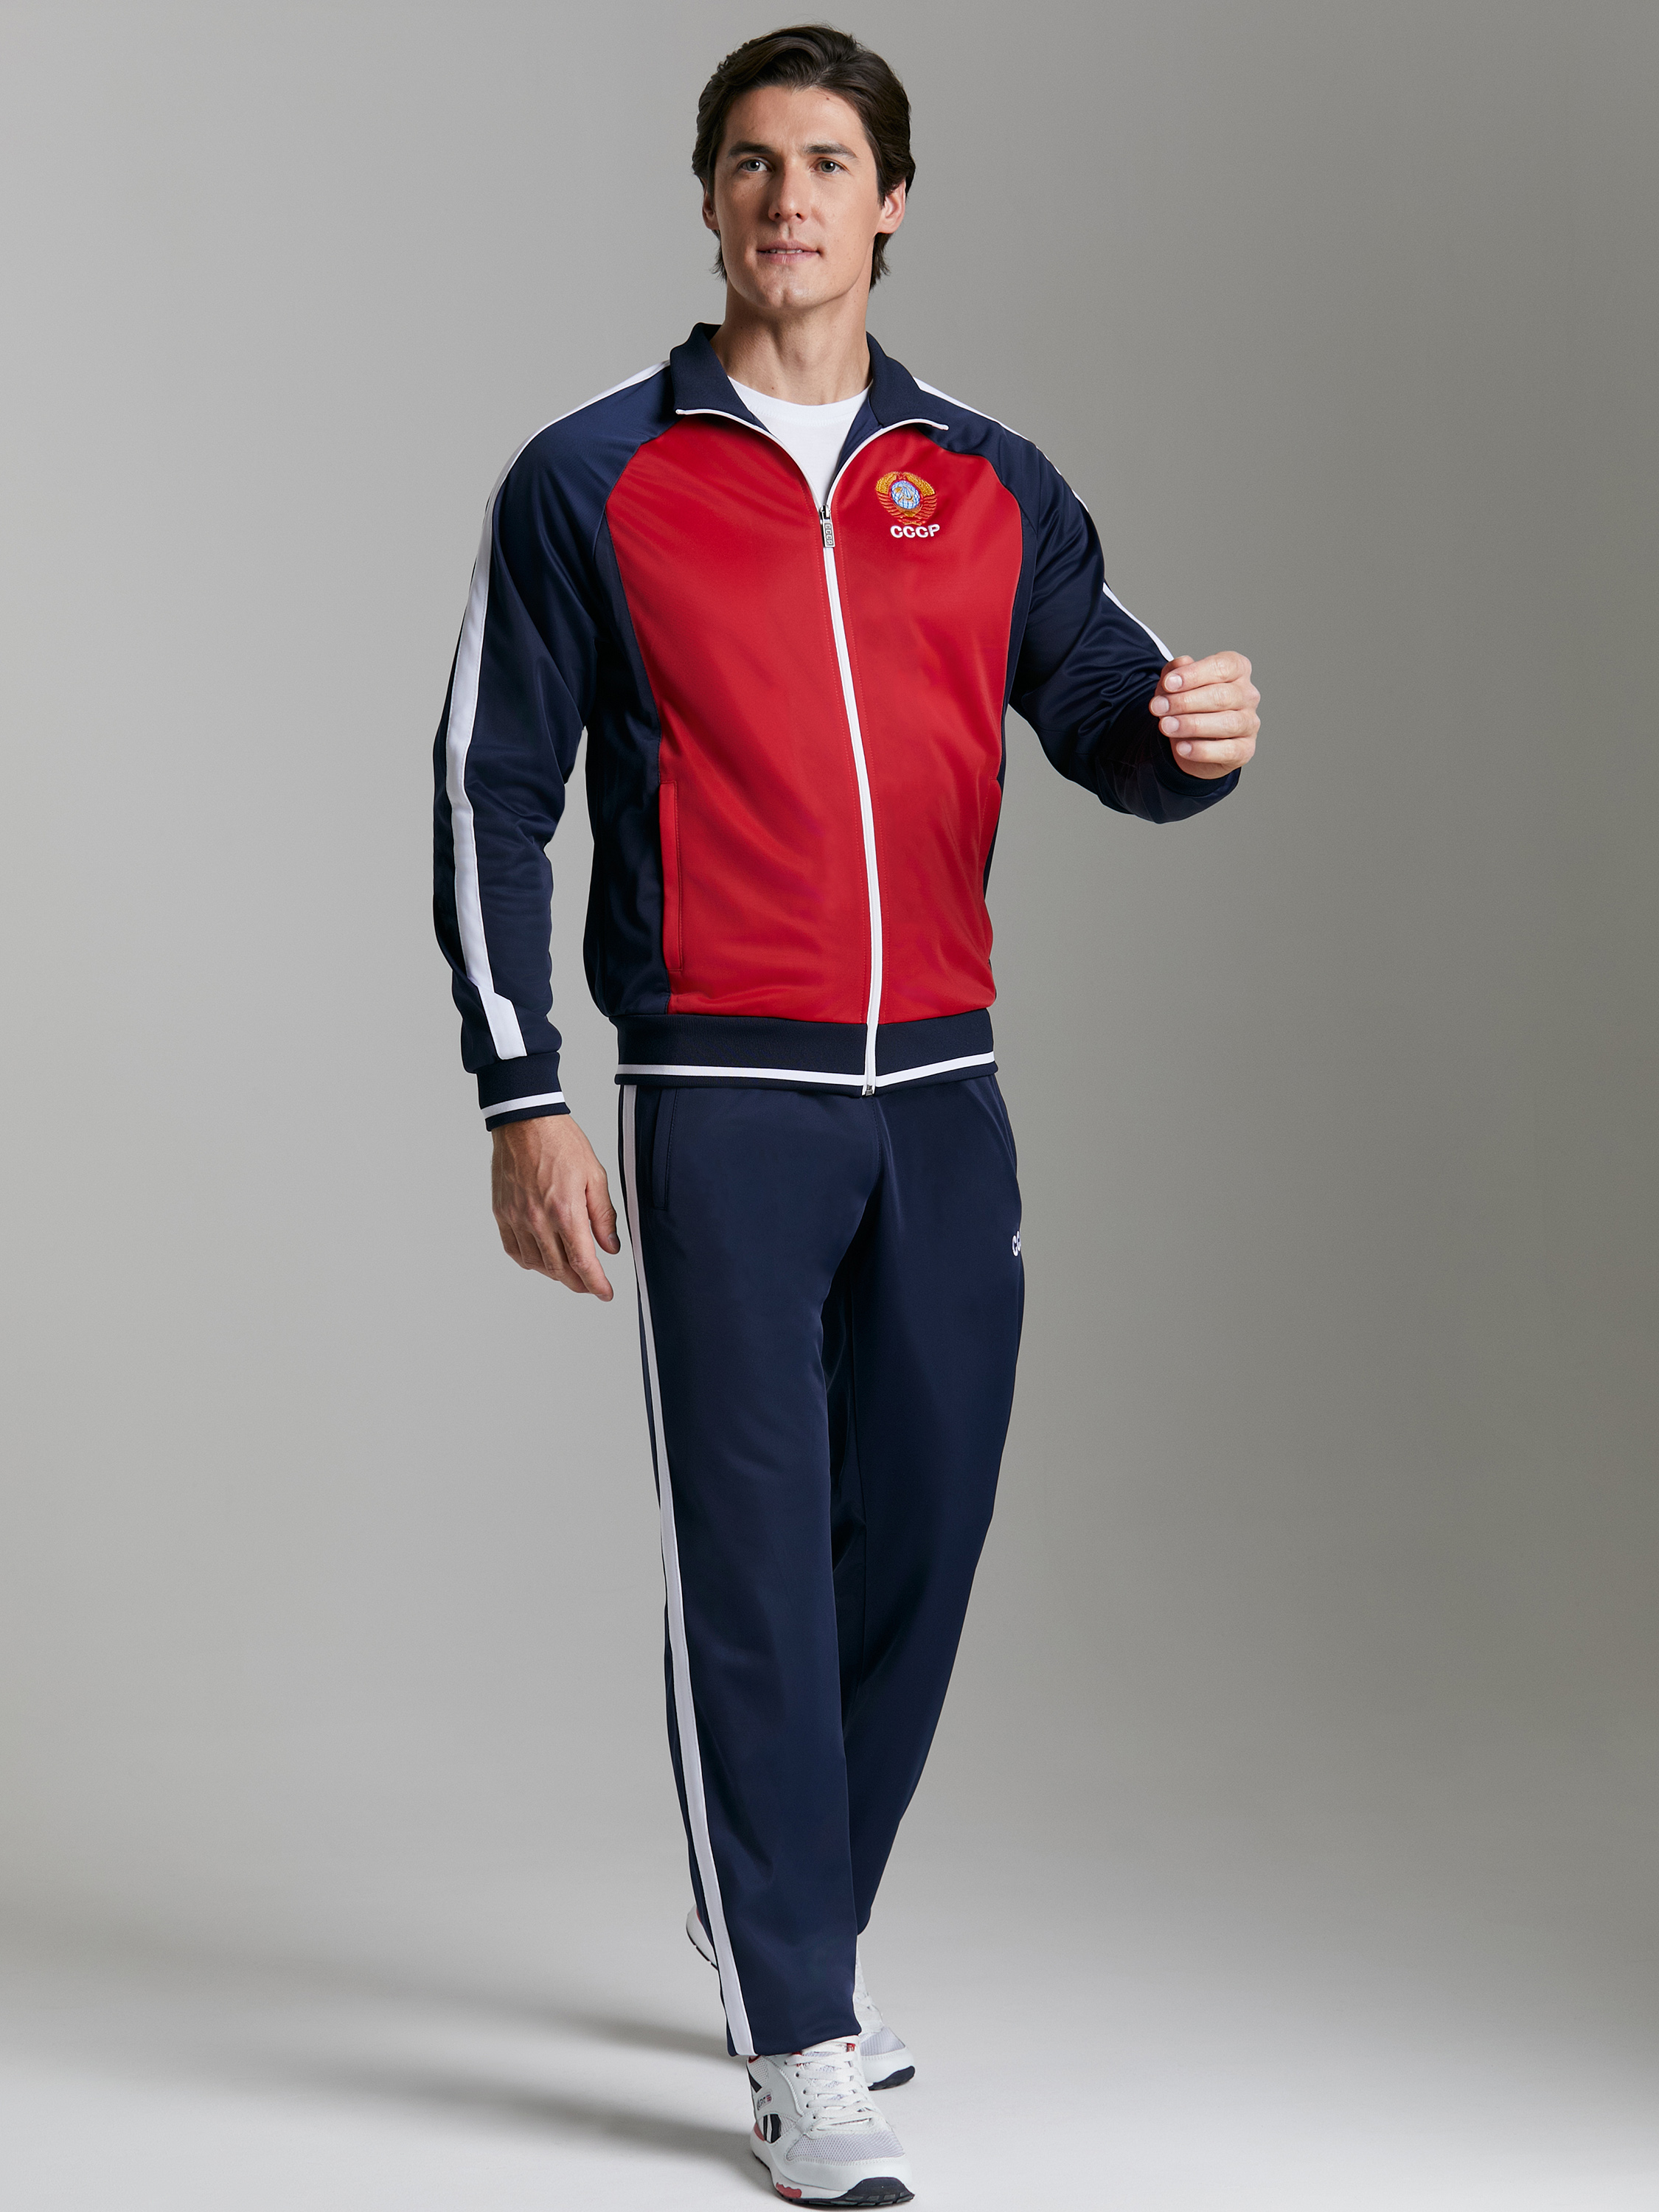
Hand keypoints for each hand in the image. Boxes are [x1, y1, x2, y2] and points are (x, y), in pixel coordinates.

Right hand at [491, 1114, 620, 1298]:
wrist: (525, 1123)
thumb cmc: (562, 1143)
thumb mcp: (595, 1176)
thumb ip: (603, 1216)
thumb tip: (610, 1248)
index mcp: (565, 1211)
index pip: (583, 1263)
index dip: (596, 1284)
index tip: (605, 1293)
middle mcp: (539, 1220)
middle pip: (559, 1270)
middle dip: (578, 1284)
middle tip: (590, 1286)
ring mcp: (517, 1218)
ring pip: (536, 1264)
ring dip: (555, 1275)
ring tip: (569, 1273)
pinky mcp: (502, 1213)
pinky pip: (514, 1250)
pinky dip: (529, 1262)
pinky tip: (541, 1260)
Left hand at [1151, 652, 1259, 778]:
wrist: (1190, 739)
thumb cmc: (1188, 705)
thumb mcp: (1174, 685)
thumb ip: (1174, 672)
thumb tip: (1180, 663)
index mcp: (1237, 670)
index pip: (1222, 666)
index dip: (1194, 675)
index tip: (1168, 683)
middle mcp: (1248, 695)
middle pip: (1222, 695)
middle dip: (1186, 702)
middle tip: (1158, 707)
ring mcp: (1250, 723)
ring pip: (1227, 723)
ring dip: (1192, 725)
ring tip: (1166, 726)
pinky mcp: (1245, 749)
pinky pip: (1228, 750)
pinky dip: (1203, 750)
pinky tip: (1182, 748)